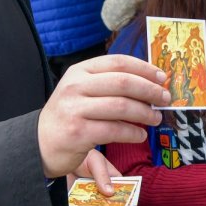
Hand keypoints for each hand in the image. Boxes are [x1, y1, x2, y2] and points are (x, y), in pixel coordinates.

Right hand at [38, 54, 168, 177]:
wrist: (40, 143)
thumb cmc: (70, 116)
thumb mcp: (82, 91)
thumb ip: (109, 84)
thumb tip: (150, 82)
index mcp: (79, 71)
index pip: (118, 62)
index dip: (144, 68)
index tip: (162, 77)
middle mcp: (75, 86)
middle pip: (123, 82)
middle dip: (150, 90)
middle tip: (165, 99)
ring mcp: (75, 109)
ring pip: (122, 106)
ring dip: (145, 113)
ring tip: (155, 118)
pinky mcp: (78, 133)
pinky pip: (115, 130)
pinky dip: (133, 132)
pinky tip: (140, 134)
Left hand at [67, 152, 122, 205]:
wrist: (68, 155)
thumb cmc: (87, 157)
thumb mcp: (96, 162)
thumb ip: (103, 176)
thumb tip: (110, 192)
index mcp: (112, 182)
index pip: (119, 196)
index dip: (118, 205)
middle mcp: (102, 193)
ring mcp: (89, 198)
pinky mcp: (76, 200)